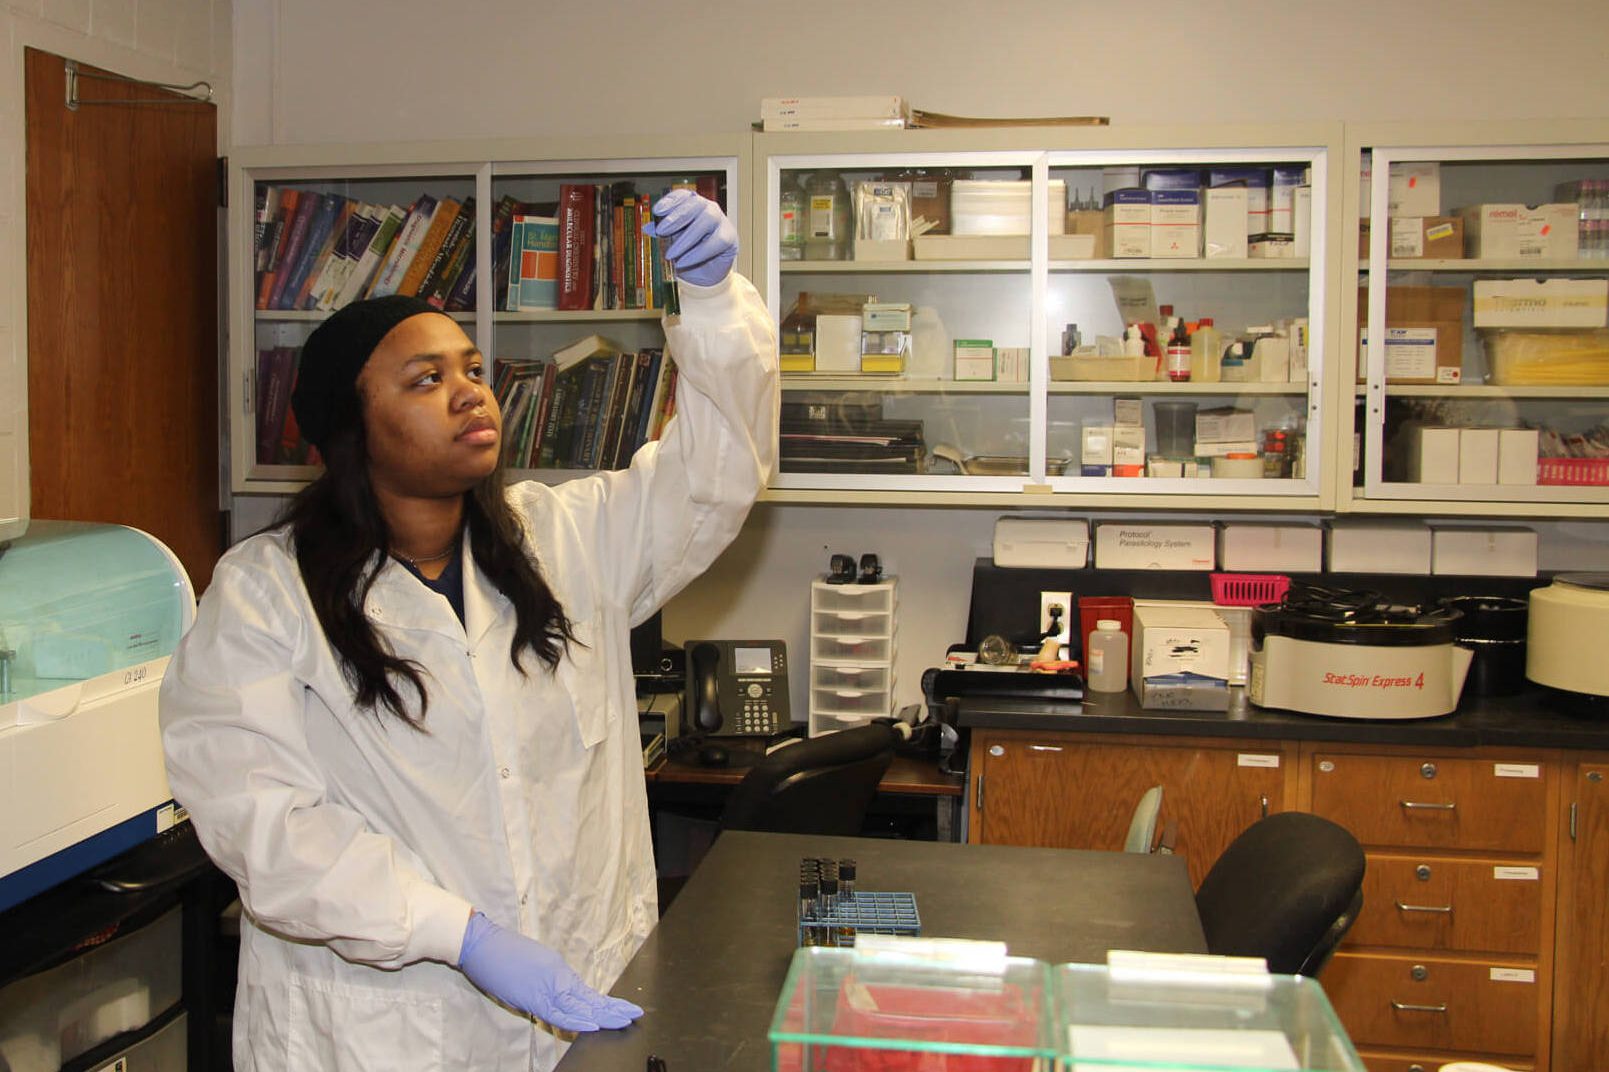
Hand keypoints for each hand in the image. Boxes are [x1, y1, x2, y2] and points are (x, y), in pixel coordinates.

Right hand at [458, 910, 643, 1030]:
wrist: (481, 943)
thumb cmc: (504, 951)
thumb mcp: (535, 964)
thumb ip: (550, 982)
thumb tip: (562, 998)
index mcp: (558, 971)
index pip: (587, 993)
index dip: (607, 1003)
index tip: (624, 1009)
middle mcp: (557, 978)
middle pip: (589, 999)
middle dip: (612, 1009)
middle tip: (634, 1015)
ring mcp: (546, 986)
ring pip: (579, 1006)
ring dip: (602, 1015)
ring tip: (623, 1020)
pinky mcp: (533, 995)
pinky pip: (558, 1012)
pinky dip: (576, 1019)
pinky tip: (592, 1025)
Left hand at [643, 188, 736, 286]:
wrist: (704, 275)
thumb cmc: (688, 253)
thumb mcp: (671, 242)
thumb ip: (662, 233)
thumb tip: (648, 228)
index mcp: (692, 205)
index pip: (682, 195)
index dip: (670, 201)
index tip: (657, 211)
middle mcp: (708, 208)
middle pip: (695, 204)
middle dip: (677, 217)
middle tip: (662, 231)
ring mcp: (721, 221)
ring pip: (707, 219)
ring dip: (686, 237)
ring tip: (671, 253)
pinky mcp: (730, 237)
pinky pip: (716, 241)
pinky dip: (698, 253)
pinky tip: (684, 261)